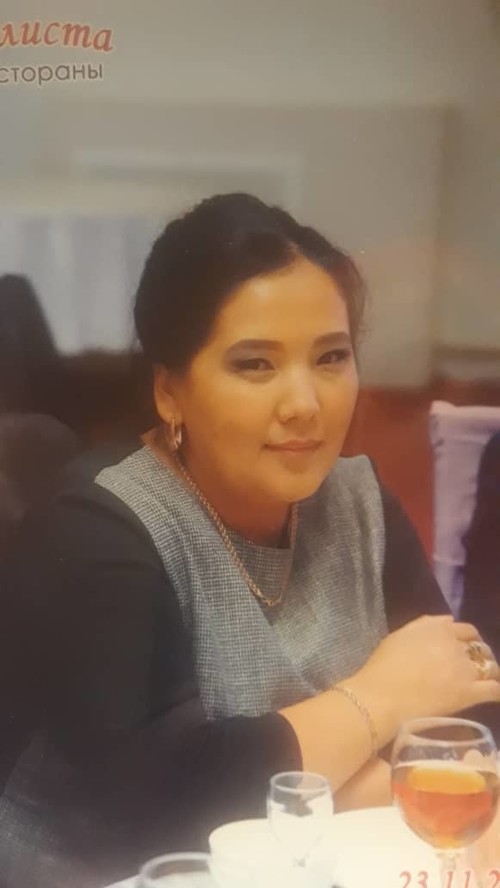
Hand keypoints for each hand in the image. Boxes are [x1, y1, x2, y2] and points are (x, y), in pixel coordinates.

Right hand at [357, 615, 499, 728]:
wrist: (382, 695)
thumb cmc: (383, 666)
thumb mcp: (400, 635)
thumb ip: (424, 626)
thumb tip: (447, 621)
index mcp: (439, 628)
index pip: (466, 630)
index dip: (468, 639)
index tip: (465, 648)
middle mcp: (456, 645)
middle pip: (480, 647)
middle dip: (481, 655)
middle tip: (475, 666)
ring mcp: (464, 669)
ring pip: (491, 667)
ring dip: (491, 672)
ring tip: (488, 680)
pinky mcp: (469, 693)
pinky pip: (494, 690)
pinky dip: (497, 691)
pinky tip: (495, 694)